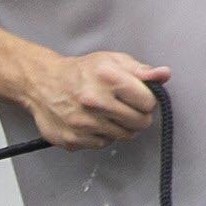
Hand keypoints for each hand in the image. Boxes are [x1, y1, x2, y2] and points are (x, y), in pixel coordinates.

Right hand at [27, 48, 166, 149]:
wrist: (41, 84)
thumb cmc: (79, 72)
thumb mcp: (111, 61)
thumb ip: (140, 70)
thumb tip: (163, 75)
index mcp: (108, 78)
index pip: (148, 102)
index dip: (147, 100)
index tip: (138, 98)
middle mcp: (95, 101)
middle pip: (139, 122)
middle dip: (138, 116)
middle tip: (125, 108)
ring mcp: (83, 123)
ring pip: (123, 135)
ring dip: (121, 127)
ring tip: (108, 114)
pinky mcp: (73, 139)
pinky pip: (102, 144)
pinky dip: (101, 135)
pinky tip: (93, 122)